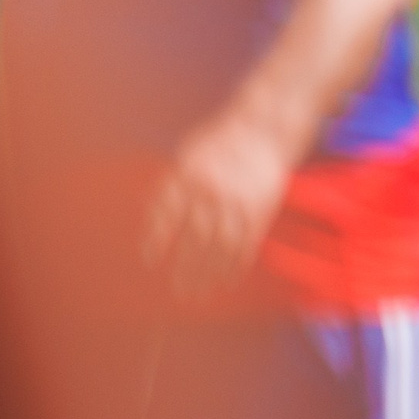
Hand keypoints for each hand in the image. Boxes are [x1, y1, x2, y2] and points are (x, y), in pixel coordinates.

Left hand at [141, 110, 296, 303]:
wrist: (268, 124)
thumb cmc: (224, 136)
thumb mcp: (191, 150)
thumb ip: (174, 180)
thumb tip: (153, 213)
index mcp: (190, 173)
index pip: (167, 213)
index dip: (157, 239)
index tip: (150, 259)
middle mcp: (212, 190)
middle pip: (194, 238)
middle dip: (184, 267)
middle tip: (176, 289)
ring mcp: (238, 201)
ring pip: (220, 247)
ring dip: (208, 274)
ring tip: (198, 294)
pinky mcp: (261, 208)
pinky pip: (246, 243)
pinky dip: (236, 265)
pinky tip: (226, 281)